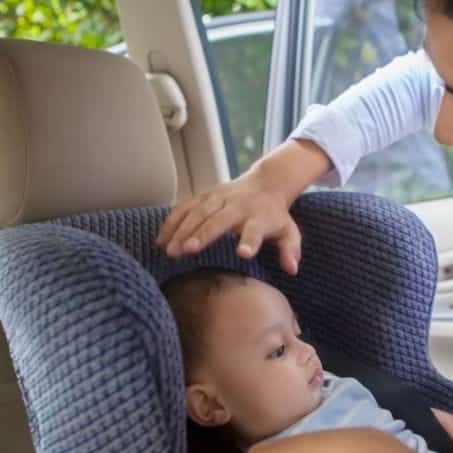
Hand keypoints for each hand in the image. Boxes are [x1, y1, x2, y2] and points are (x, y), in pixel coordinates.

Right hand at [156, 139, 331, 274]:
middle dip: (203, 233)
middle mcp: (237, 205)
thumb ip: (290, 249)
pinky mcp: (204, 195)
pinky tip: (160, 240)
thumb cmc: (275, 216)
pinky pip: (185, 207)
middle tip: (187, 251)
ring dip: (182, 230)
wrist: (266, 183)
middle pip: (219, 220)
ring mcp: (218, 198)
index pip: (255, 229)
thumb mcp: (289, 231)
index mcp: (260, 216)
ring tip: (169, 250)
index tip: (243, 253)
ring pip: (197, 212)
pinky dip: (171, 222)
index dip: (250, 240)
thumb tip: (292, 269)